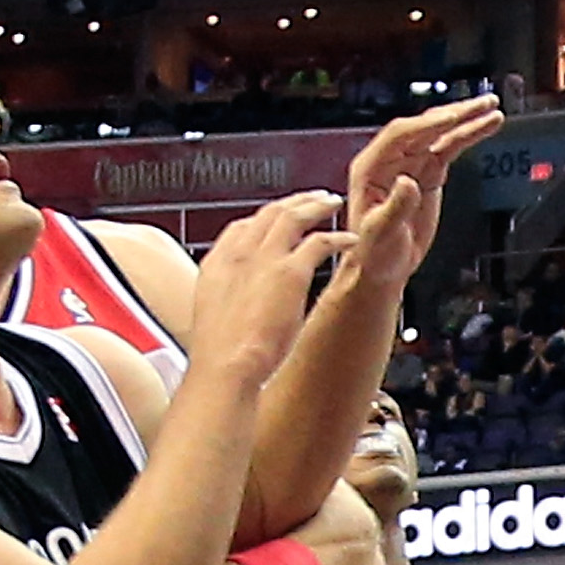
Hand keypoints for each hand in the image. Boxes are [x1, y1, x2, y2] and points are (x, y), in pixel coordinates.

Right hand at [187, 192, 343, 386]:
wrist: (224, 366)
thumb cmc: (220, 357)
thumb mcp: (214, 319)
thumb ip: (229, 302)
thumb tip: (239, 312)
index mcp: (217, 263)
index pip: (242, 226)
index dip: (265, 219)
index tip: (281, 218)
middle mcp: (239, 252)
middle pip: (269, 213)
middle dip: (295, 202)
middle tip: (314, 198)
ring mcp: (264, 258)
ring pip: (293, 216)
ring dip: (316, 206)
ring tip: (333, 203)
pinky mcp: (289, 272)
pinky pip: (320, 241)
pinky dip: (337, 237)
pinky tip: (350, 240)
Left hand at [337, 99, 502, 293]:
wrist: (382, 269)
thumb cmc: (374, 253)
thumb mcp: (382, 232)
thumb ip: (396, 206)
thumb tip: (408, 180)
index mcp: (372, 166)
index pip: (401, 134)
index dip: (428, 125)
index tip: (454, 117)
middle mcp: (392, 159)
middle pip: (425, 127)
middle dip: (454, 114)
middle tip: (481, 104)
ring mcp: (412, 164)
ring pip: (441, 134)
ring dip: (466, 120)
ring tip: (492, 107)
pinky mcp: (429, 174)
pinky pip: (450, 148)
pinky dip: (469, 136)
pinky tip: (486, 126)